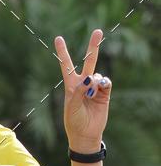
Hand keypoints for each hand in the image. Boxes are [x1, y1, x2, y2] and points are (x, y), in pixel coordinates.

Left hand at [54, 30, 111, 152]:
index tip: (58, 38)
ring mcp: (95, 88)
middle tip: (98, 31)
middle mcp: (83, 84)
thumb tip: (89, 78)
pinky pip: (106, 82)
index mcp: (71, 86)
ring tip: (90, 94)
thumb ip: (79, 91)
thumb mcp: (72, 107)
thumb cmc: (74, 122)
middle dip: (94, 46)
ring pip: (97, 74)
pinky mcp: (105, 93)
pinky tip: (99, 88)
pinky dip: (103, 83)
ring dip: (94, 82)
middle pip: (89, 61)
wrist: (86, 134)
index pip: (66, 66)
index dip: (63, 52)